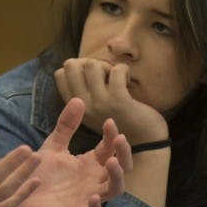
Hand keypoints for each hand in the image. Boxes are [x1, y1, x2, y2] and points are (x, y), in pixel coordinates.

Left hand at [7, 97, 129, 206]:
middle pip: (120, 168)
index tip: (109, 122)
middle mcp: (94, 180)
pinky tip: (94, 196)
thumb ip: (66, 127)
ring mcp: (88, 198)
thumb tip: (79, 99)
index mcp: (90, 164)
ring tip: (111, 162)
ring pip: (114, 189)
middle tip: (120, 139)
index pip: (109, 148)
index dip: (112, 136)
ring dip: (117, 176)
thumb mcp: (53, 147)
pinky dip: (96, 206)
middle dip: (124, 154)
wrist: (21, 202)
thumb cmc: (41, 175)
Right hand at [54, 58, 168, 142]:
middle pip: (70, 66)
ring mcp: (100, 104)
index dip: (78, 68)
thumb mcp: (96, 110)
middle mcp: (83, 106)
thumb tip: (85, 64)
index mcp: (76, 108)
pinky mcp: (118, 101)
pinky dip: (124, 70)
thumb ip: (86, 92)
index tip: (93, 77)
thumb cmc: (122, 121)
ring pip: (92, 65)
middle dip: (89, 63)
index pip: (60, 74)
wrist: (146, 143)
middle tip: (104, 75)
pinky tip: (128, 81)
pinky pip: (116, 70)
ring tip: (117, 79)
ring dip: (107, 66)